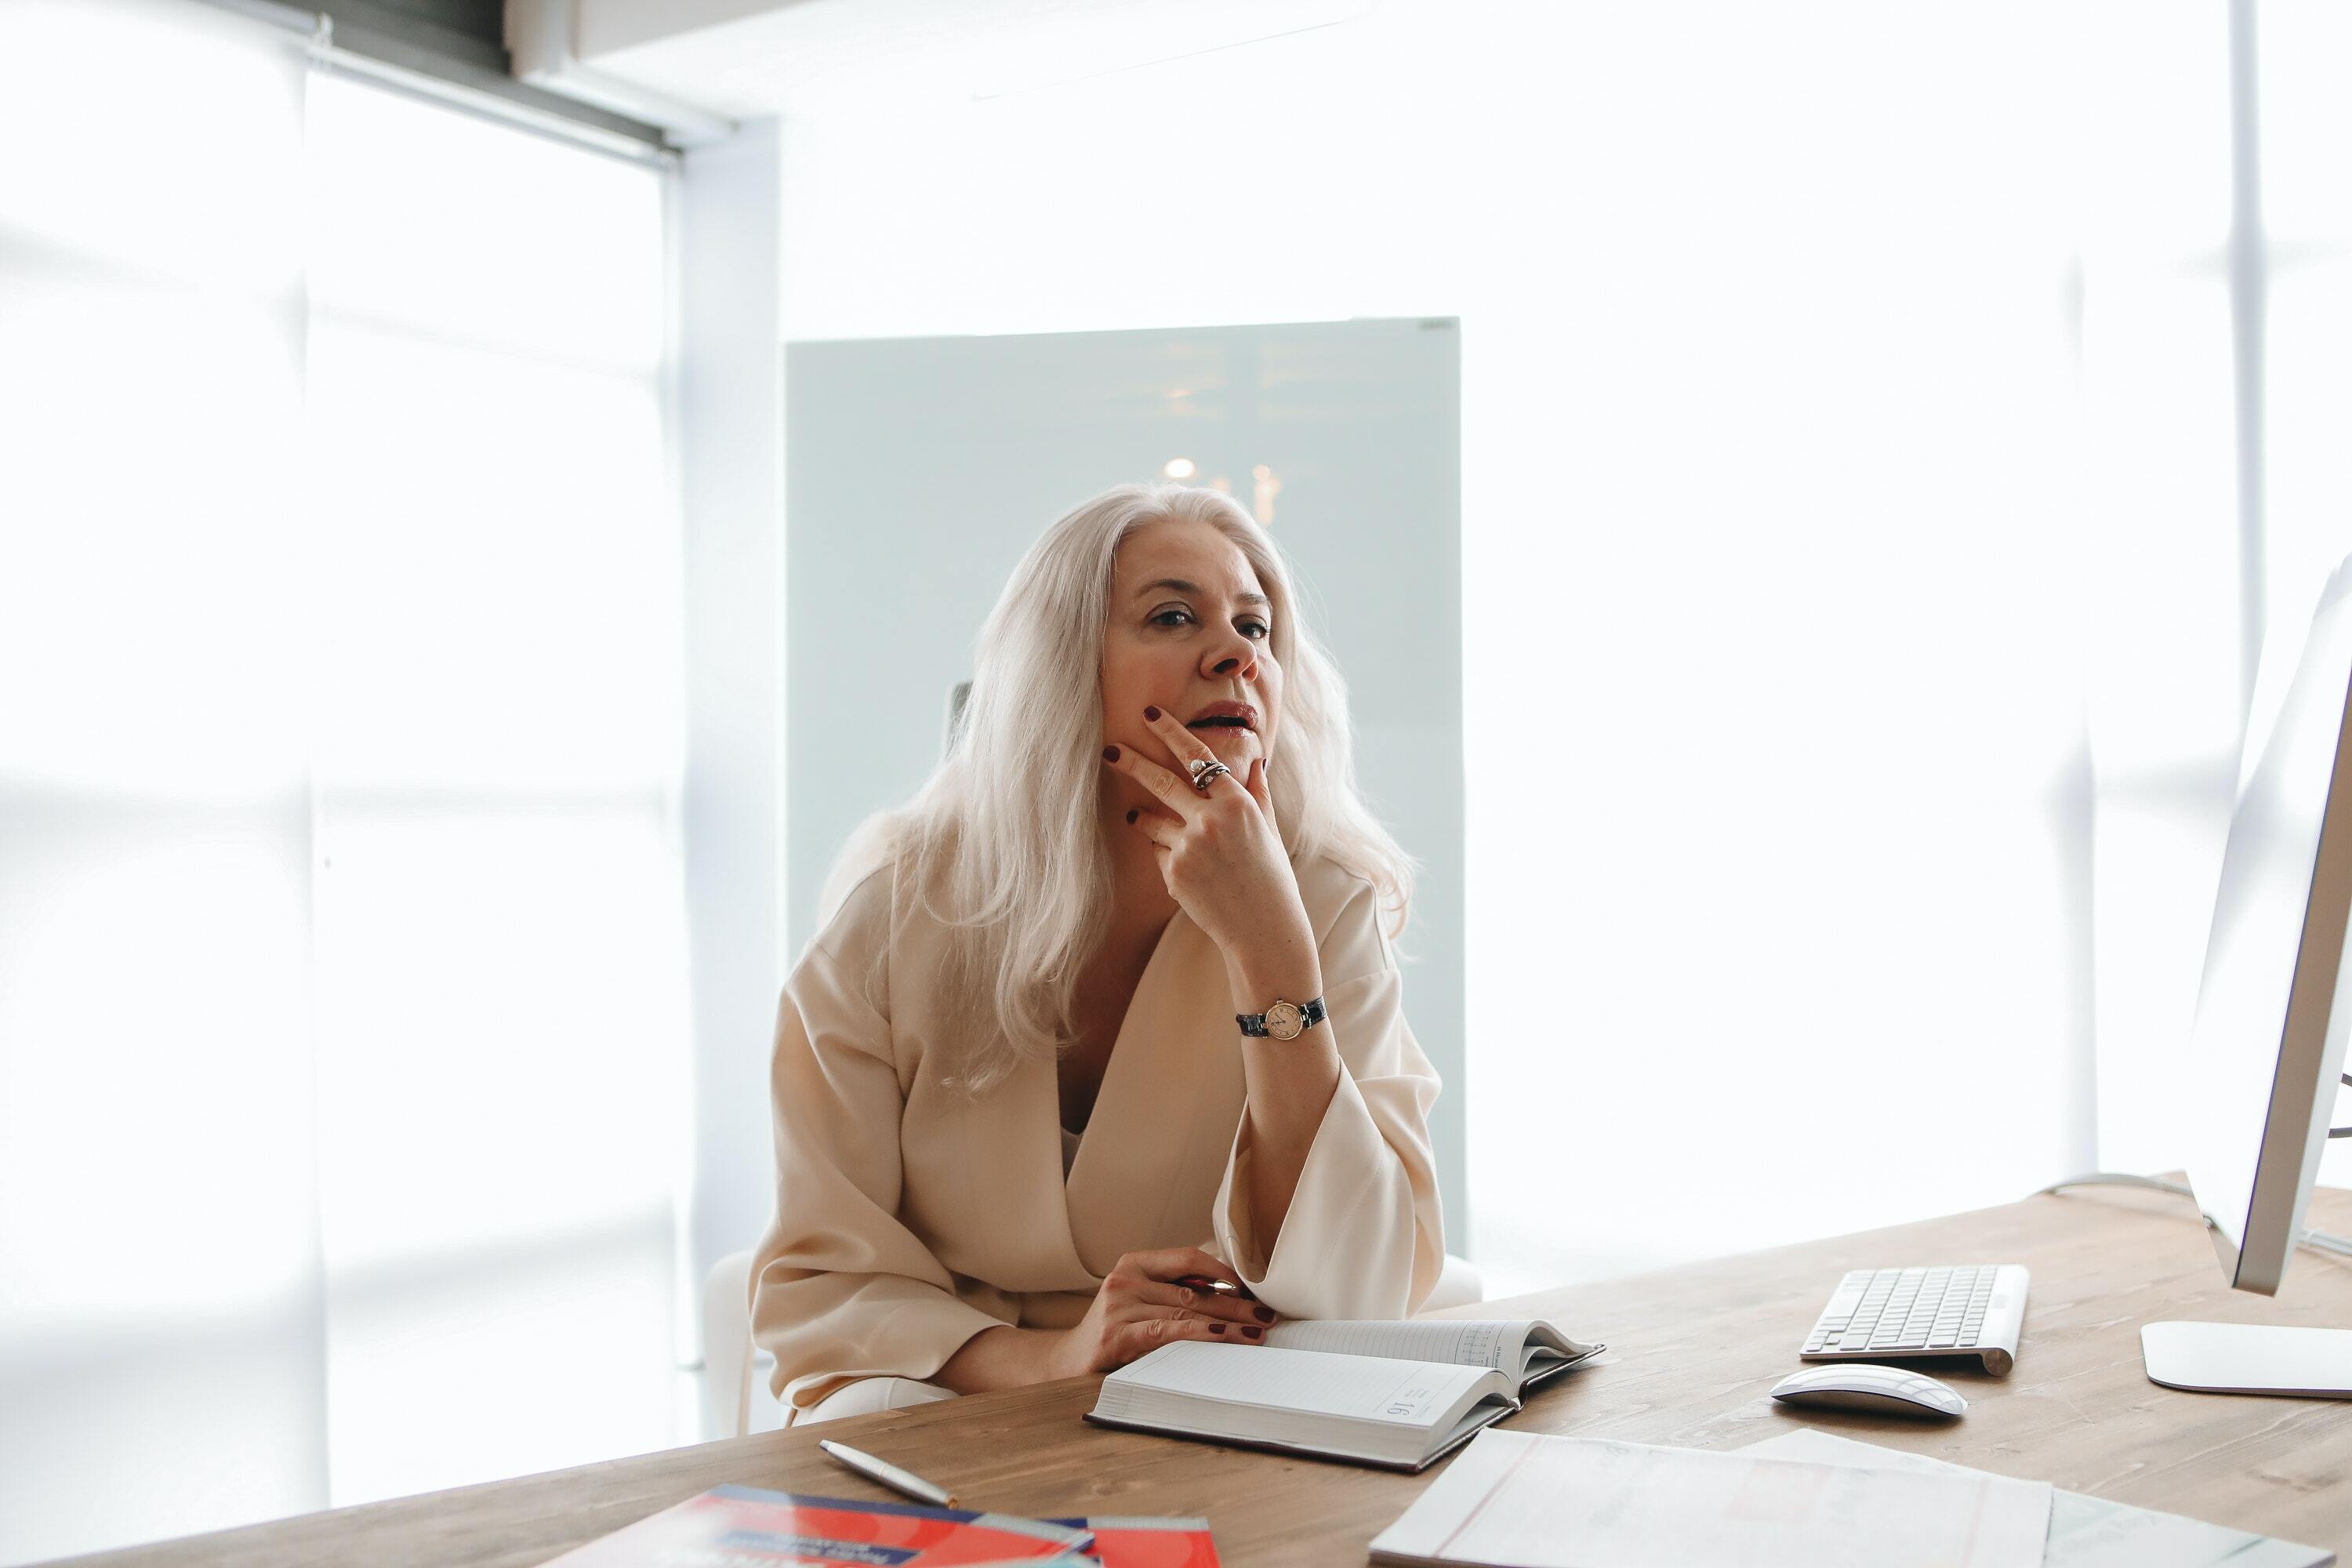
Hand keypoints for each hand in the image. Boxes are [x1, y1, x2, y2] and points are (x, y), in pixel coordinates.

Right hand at [1050, 1246, 1274, 1377]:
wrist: (1066, 1363)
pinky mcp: (1115, 1335)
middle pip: (1193, 1289)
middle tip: (1266, 1314)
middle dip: (1235, 1303)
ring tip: (1255, 1332)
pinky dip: (1199, 1333)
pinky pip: (1167, 1331)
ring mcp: (1118, 1306)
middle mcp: (1124, 1279)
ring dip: (1227, 1323)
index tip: (1252, 1289)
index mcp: (1133, 1264)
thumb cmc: (1113, 1332)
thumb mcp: (1139, 1302)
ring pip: (1186, 1311)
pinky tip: (1222, 1337)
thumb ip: (1172, 1292)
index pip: (1187, 1258)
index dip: (1223, 1271)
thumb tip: (1232, 1293)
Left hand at [1103, 707, 1311, 960]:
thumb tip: (1256, 760)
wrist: (1263, 927)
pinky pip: (1157, 851)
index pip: (1197, 756)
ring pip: (1150, 820)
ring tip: (1136, 815)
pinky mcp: (1173, 873)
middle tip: (1110, 749)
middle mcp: (1210, 820)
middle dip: (1131, 762)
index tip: (1149, 715)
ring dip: (1141, 815)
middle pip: (1160, 781)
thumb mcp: (1269, 829)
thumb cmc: (1271, 876)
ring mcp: (1188, 847)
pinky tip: (1186, 868)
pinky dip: (1164, 852)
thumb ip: (1257, 793)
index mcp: (1237, 803)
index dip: (1171, 732)